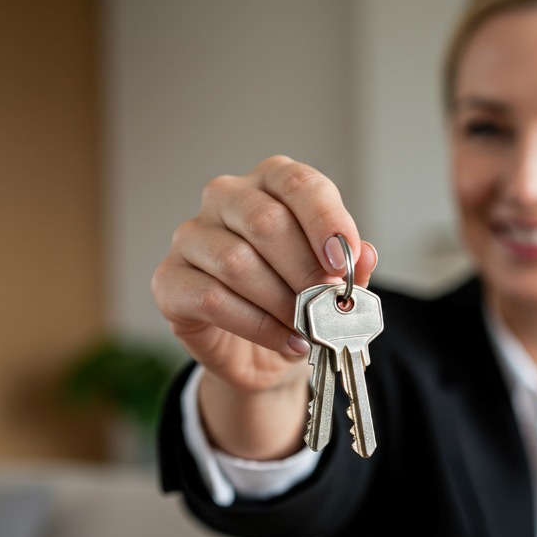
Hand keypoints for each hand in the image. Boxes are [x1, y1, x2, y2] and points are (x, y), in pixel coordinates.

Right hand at [151, 155, 377, 395]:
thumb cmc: (297, 301)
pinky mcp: (169, 280)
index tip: (344, 262)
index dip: (325, 222)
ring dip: (281, 303)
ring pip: (236, 262)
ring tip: (308, 328)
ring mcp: (191, 236)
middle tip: (329, 303)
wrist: (262, 353)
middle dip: (305, 270)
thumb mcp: (334, 285)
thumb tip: (366, 255)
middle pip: (265, 222)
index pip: (297, 184)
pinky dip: (258, 326)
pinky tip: (286, 340)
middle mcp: (225, 198)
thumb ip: (352, 267)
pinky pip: (212, 298)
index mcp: (270, 183)